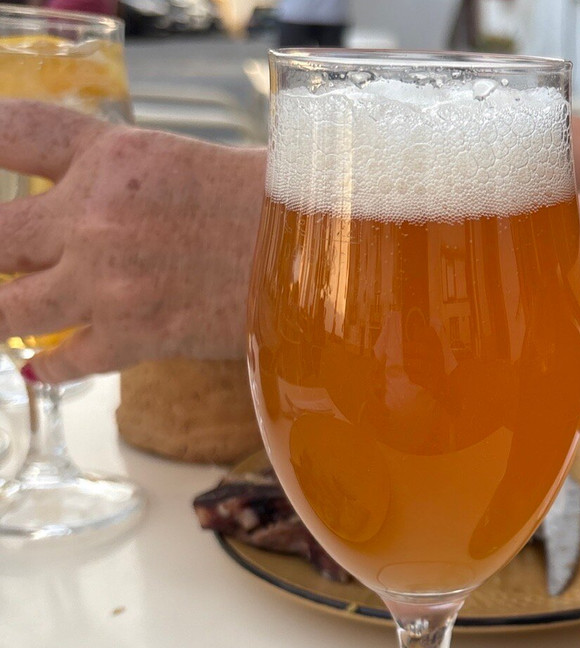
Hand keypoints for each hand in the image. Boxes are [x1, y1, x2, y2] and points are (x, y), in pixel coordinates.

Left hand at [0, 101, 264, 382]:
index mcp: (117, 156)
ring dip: (5, 311)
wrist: (329, 259)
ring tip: (9, 311)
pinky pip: (65, 359)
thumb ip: (129, 177)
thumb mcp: (189, 165)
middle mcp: (98, 215)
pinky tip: (40, 363)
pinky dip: (50, 364)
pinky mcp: (136, 336)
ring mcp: (110, 281)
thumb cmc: (279, 205)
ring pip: (7, 307)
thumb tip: (90, 198)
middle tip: (9, 256)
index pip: (13, 132)